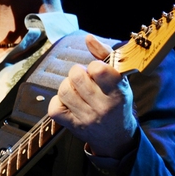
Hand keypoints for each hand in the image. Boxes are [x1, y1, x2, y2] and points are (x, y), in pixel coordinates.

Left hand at [48, 35, 137, 157]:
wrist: (117, 137)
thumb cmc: (117, 102)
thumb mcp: (120, 79)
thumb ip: (104, 56)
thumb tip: (88, 38)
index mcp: (118, 92)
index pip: (98, 69)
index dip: (94, 66)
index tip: (98, 73)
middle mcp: (103, 106)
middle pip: (76, 76)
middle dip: (78, 72)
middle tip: (84, 79)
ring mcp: (86, 118)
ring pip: (64, 90)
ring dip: (67, 86)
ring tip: (76, 90)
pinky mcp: (72, 126)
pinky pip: (55, 108)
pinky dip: (58, 102)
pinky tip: (68, 103)